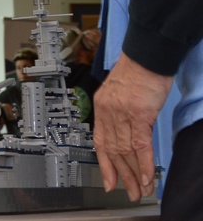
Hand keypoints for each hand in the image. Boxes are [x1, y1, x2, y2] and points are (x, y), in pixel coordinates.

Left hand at [93, 53, 172, 200]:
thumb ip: (119, 114)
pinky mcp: (140, 115)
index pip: (100, 142)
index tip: (109, 182)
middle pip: (114, 151)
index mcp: (101, 107)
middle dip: (122, 175)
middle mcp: (108, 112)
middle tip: (129, 192)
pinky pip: (140, 144)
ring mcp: (122, 114)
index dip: (105, 165)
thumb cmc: (136, 72)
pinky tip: (148, 176)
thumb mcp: (119, 94)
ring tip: (140, 190)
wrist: (147, 56)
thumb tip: (126, 133)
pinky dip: (144, 163)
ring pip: (126, 151)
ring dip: (135, 174)